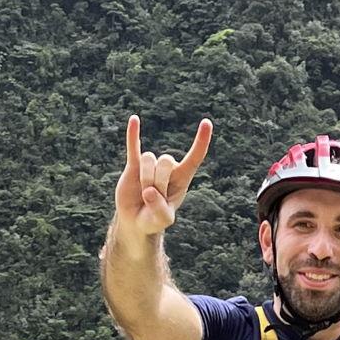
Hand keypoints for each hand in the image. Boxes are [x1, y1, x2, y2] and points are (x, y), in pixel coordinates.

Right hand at [115, 114, 212, 234]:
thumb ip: (160, 209)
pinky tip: (134, 119)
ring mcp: (150, 165)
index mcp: (182, 178)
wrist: (136, 221)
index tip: (207, 123)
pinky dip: (133, 134)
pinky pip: (133, 147)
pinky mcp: (133, 166)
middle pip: (166, 161)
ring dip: (145, 177)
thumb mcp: (162, 221)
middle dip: (158, 181)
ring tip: (143, 194)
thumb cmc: (154, 220)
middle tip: (153, 198)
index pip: (194, 157)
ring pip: (149, 159)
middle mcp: (168, 168)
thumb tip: (149, 191)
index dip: (201, 141)